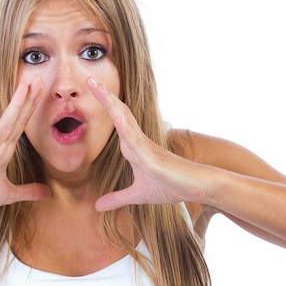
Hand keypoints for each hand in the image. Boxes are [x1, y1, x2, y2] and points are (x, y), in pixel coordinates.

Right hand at [0, 79, 50, 217]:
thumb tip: (49, 193)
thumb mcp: (8, 194)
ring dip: (13, 107)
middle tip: (38, 78)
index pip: (21, 125)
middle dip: (27, 100)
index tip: (42, 90)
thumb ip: (28, 191)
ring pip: (3, 126)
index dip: (32, 108)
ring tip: (23, 87)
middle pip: (15, 119)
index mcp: (4, 151)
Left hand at [87, 77, 203, 211]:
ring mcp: (146, 147)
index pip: (117, 121)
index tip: (91, 90)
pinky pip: (136, 141)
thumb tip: (97, 206)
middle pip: (119, 113)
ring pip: (125, 120)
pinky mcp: (153, 157)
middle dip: (104, 96)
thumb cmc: (171, 186)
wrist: (197, 187)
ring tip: (96, 87)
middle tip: (88, 79)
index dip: (105, 106)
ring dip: (110, 104)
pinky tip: (116, 118)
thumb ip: (117, 199)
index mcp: (134, 146)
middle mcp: (139, 141)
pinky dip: (125, 129)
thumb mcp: (138, 195)